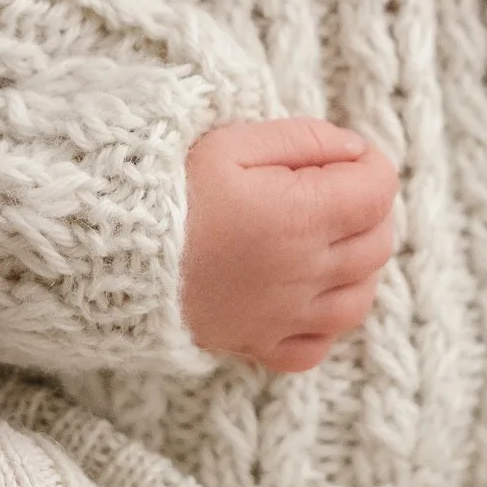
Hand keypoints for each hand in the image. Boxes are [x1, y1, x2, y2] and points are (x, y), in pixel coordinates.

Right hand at [181, 118, 397, 372]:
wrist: (106, 248)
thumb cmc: (165, 188)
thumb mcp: (231, 140)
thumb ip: (302, 139)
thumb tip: (354, 150)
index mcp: (301, 216)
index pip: (379, 190)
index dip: (370, 165)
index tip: (342, 157)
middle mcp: (304, 273)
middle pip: (378, 243)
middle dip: (368, 210)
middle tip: (331, 189)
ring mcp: (283, 316)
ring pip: (360, 299)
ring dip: (357, 266)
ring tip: (325, 239)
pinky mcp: (257, 343)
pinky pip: (317, 346)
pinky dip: (324, 322)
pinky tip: (304, 294)